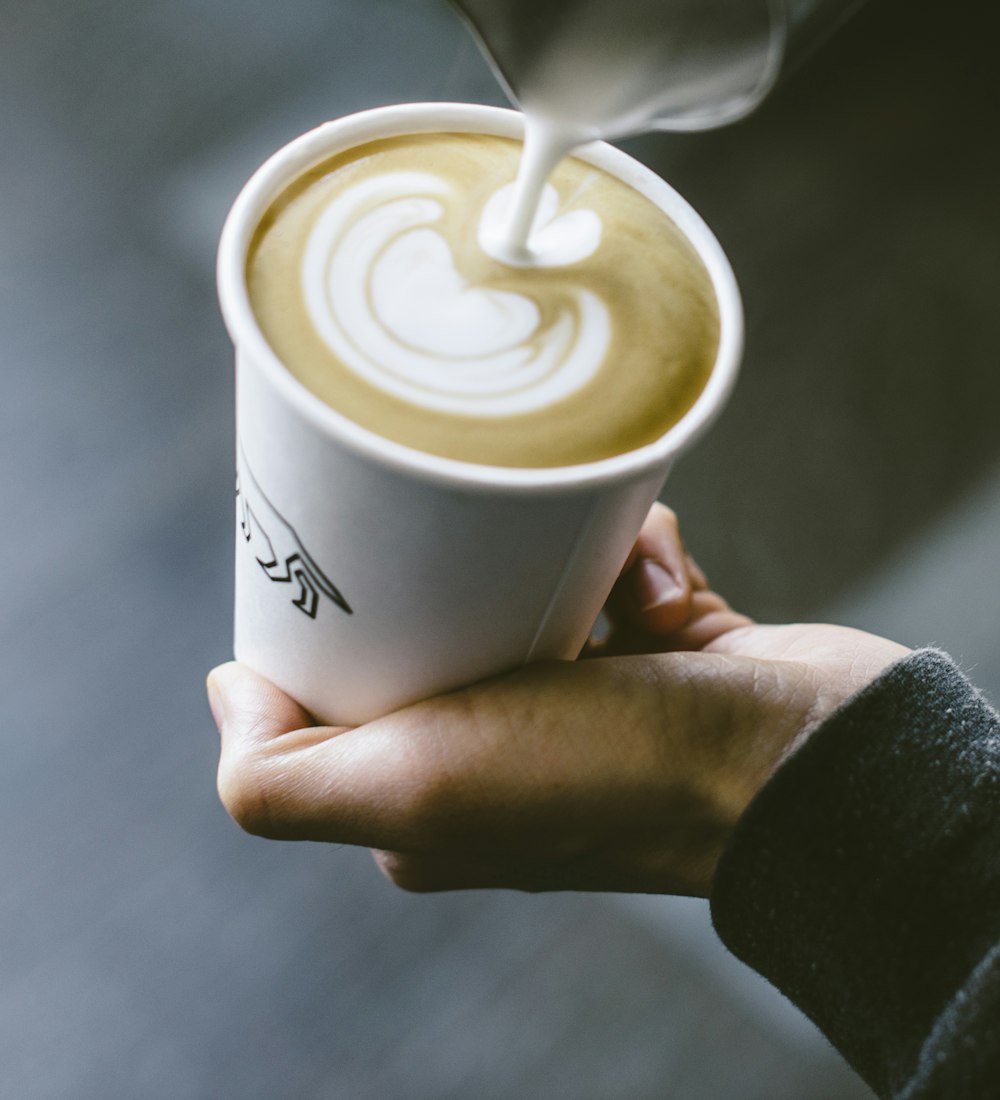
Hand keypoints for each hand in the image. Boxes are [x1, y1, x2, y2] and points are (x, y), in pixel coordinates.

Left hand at [207, 504, 907, 896]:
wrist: (801, 762)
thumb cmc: (610, 777)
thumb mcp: (416, 788)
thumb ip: (283, 777)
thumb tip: (229, 693)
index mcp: (429, 794)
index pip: (348, 683)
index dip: (346, 609)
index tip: (364, 543)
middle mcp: (500, 752)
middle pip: (440, 610)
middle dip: (461, 560)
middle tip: (486, 532)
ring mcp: (584, 698)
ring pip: (531, 569)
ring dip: (563, 549)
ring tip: (604, 568)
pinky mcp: (655, 648)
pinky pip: (613, 560)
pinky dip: (634, 554)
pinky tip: (663, 593)